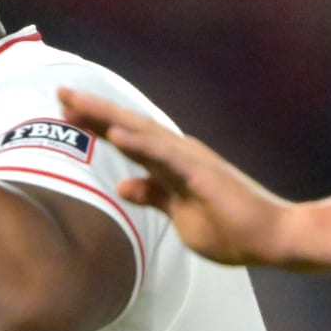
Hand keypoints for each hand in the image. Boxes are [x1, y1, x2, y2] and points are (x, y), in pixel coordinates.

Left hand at [58, 87, 293, 266]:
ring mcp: (190, 161)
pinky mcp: (201, 174)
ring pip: (142, 132)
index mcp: (172, 163)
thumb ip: (154, 196)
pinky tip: (115, 133)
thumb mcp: (179, 215)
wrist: (271, 238)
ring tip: (76, 102)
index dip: (96, 123)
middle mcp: (179, 153)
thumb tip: (124, 186)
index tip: (64, 110)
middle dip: (93, 109)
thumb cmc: (231, 228)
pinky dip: (139, 143)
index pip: (127, 138)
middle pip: (129, 126)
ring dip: (107, 116)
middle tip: (59, 91)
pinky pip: (164, 156)